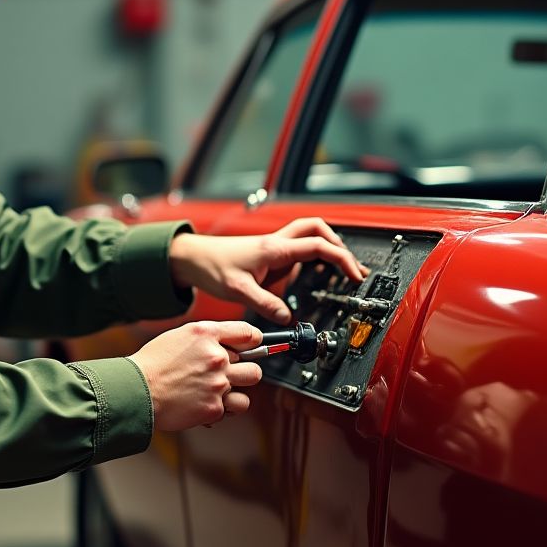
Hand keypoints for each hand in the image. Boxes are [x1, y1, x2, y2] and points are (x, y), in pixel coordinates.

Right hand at [129, 320, 263, 430]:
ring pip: (248, 389)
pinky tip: (203, 403)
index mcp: (207, 334)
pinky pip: (234, 408)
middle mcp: (217, 357)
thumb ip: (209, 338)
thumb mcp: (180, 336)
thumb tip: (232, 345)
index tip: (252, 348)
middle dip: (243, 371)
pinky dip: (221, 408)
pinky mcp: (215, 407)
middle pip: (254, 366)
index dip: (254, 341)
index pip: (249, 333)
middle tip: (226, 375)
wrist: (137, 391)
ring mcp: (218, 384)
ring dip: (236, 391)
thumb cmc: (154, 363)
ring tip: (216, 391)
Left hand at [168, 217, 368, 323]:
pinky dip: (312, 257)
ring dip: (327, 247)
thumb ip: (264, 304)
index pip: (318, 246)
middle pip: (319, 229)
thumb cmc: (211, 266)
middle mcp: (277, 243)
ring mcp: (274, 247)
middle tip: (352, 268)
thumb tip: (286, 318)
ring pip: (309, 235)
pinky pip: (298, 250)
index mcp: (275, 248)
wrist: (192, 257)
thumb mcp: (238, 290)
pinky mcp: (269, 254)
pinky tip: (313, 274)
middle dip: (340, 244)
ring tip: (340, 270)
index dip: (341, 259)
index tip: (354, 275)